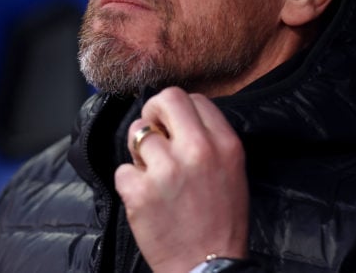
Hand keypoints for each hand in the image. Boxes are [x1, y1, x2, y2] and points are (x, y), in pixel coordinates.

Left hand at [114, 87, 248, 272]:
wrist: (207, 266)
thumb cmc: (221, 221)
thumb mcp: (232, 170)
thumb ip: (211, 138)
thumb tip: (178, 118)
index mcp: (225, 144)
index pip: (194, 99)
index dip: (180, 112)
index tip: (175, 127)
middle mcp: (197, 150)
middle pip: (166, 98)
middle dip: (154, 113)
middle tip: (154, 132)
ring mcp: (167, 170)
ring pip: (138, 132)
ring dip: (140, 152)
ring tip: (152, 173)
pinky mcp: (140, 192)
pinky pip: (123, 169)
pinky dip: (130, 183)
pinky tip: (145, 198)